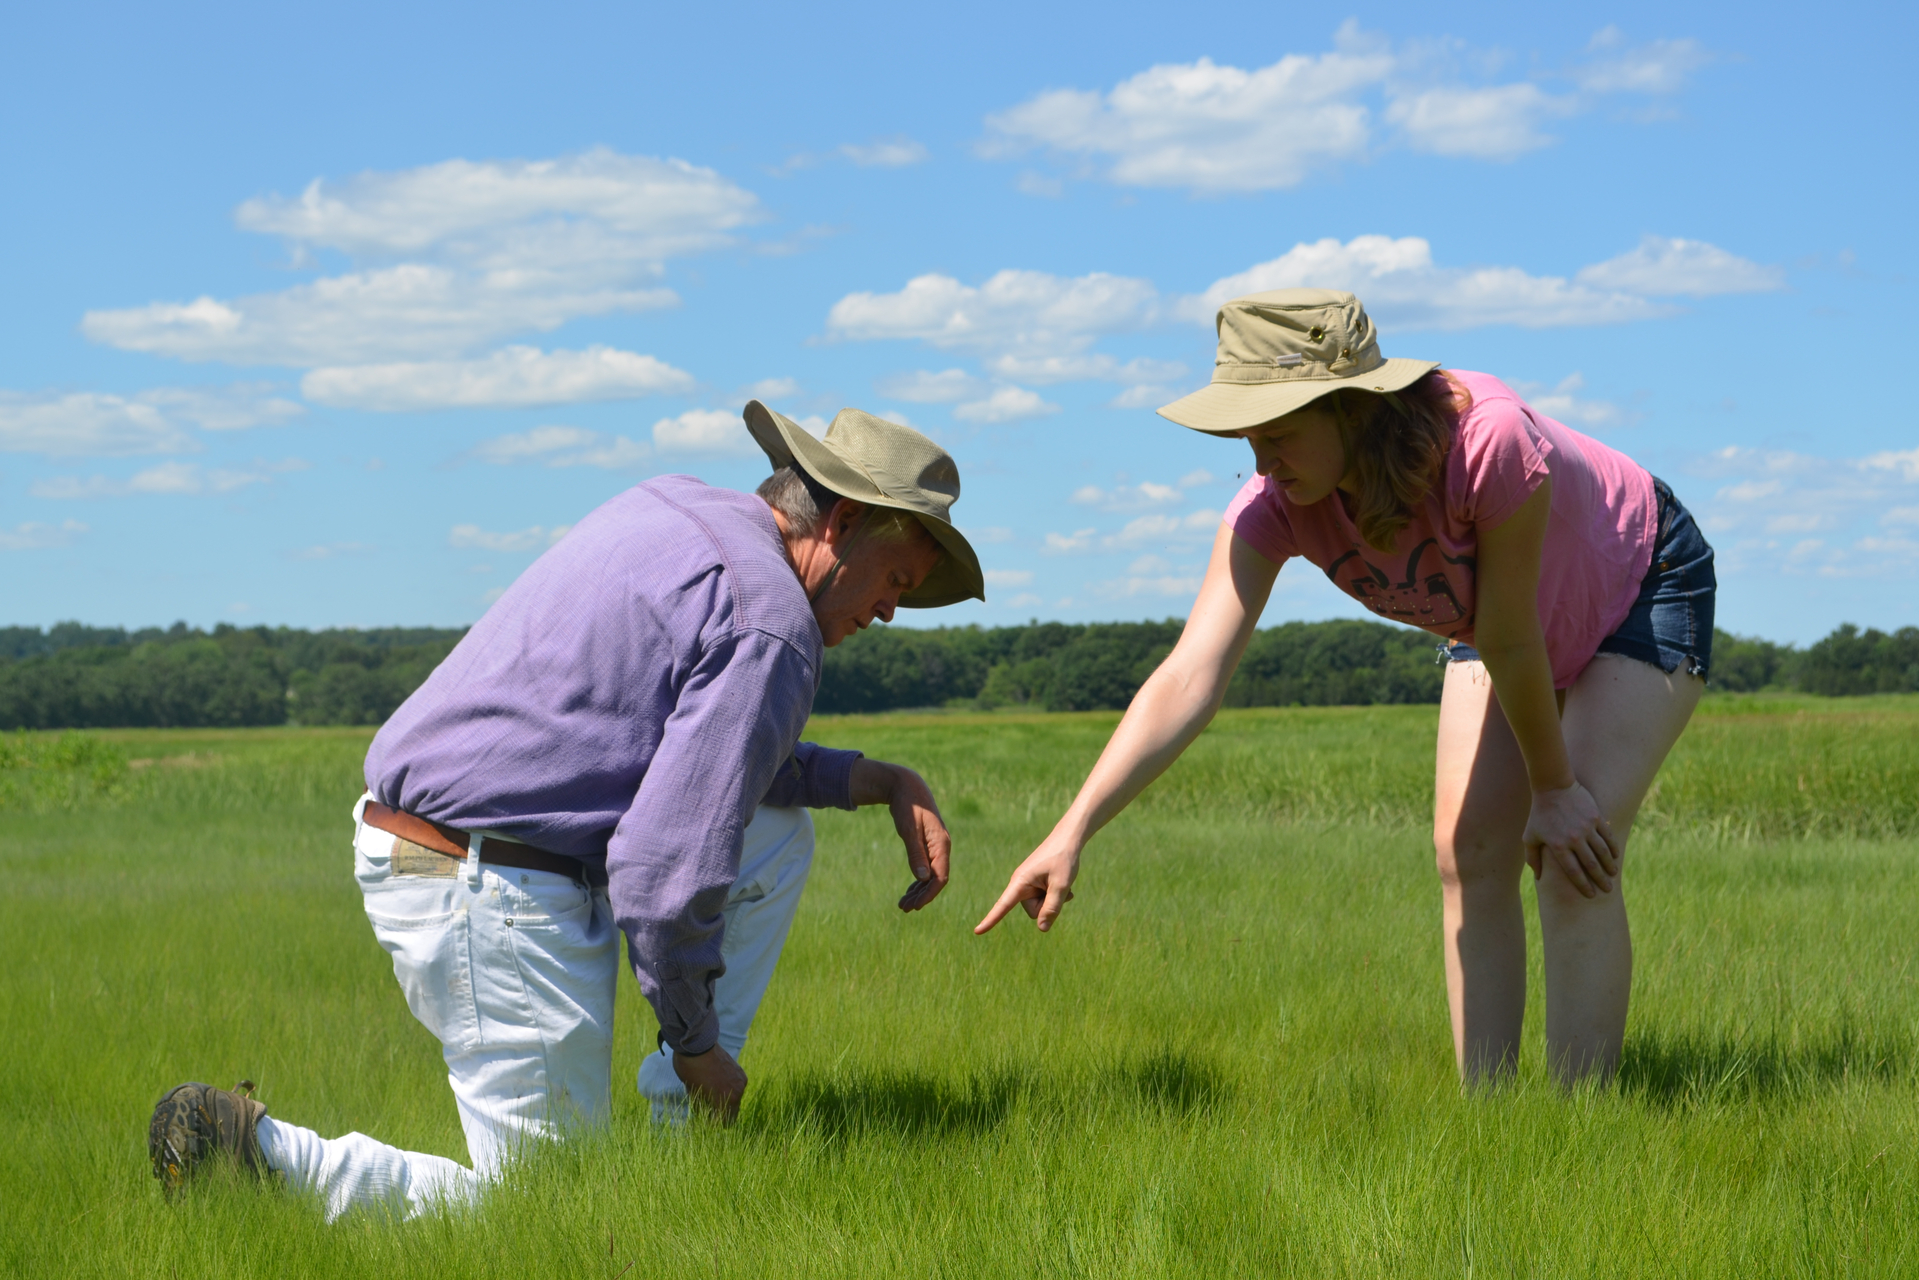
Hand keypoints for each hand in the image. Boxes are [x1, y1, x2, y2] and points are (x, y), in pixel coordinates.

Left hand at [672, 1044, 746, 1122]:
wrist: (697, 1044)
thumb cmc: (691, 1070)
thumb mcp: (692, 1093)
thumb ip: (701, 1107)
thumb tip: (703, 1114)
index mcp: (725, 1102)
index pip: (722, 1123)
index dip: (711, 1125)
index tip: (703, 1122)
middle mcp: (737, 1093)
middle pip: (732, 1114)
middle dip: (720, 1116)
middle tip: (708, 1113)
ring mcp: (740, 1081)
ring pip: (735, 1100)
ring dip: (725, 1102)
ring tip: (711, 1097)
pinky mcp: (740, 1071)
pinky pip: (736, 1087)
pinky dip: (729, 1090)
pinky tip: (718, 1085)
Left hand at [851, 759, 951, 910]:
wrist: (907, 786)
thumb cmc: (907, 805)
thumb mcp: (908, 829)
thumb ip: (915, 853)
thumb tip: (922, 879)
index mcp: (941, 844)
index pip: (940, 877)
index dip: (929, 894)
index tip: (915, 906)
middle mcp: (942, 847)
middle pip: (936, 879)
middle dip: (922, 896)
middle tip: (904, 908)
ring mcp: (936, 846)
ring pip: (931, 875)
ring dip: (919, 891)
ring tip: (903, 905)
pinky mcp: (928, 844)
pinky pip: (927, 867)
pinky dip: (918, 881)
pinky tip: (910, 890)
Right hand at [974, 831, 1078, 933]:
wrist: (1067, 838)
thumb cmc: (1063, 859)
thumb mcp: (1061, 885)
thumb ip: (1052, 908)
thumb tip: (1042, 929)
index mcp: (1021, 882)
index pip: (1003, 905)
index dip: (990, 920)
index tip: (977, 932)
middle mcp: (1020, 884)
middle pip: (1034, 911)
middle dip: (1048, 905)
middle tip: (1059, 884)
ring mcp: (1028, 884)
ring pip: (1040, 906)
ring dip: (1054, 899)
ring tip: (1061, 881)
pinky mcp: (1035, 884)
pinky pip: (1043, 899)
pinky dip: (1055, 894)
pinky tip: (1063, 883)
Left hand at [1523, 782, 1619, 896]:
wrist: (1552, 787)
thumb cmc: (1539, 814)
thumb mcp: (1530, 836)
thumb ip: (1533, 858)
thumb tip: (1538, 877)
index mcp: (1558, 846)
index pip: (1573, 871)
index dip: (1583, 885)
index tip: (1590, 894)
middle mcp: (1574, 839)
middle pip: (1591, 865)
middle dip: (1600, 880)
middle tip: (1607, 890)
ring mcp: (1586, 828)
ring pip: (1602, 852)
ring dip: (1609, 866)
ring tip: (1612, 875)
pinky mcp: (1596, 818)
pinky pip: (1607, 837)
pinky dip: (1613, 848)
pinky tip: (1615, 856)